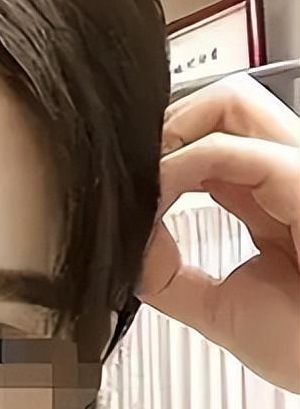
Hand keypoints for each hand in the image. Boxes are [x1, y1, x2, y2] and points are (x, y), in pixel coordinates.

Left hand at [138, 72, 299, 392]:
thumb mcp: (214, 306)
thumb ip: (165, 274)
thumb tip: (126, 241)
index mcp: (272, 197)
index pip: (214, 139)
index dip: (164, 150)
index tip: (126, 189)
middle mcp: (290, 174)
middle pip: (224, 104)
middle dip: (166, 126)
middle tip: (129, 173)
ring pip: (231, 102)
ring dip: (170, 134)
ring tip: (141, 182)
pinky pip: (235, 151)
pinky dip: (180, 166)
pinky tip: (158, 196)